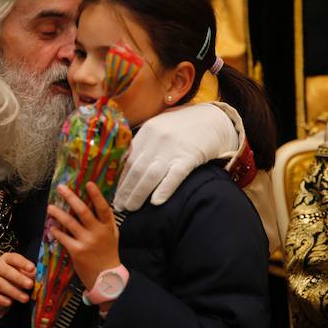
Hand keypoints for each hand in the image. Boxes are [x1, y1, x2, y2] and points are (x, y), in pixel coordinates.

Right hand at [0, 252, 34, 306]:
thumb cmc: (13, 275)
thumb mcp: (22, 272)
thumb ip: (29, 274)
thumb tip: (38, 275)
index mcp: (7, 258)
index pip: (14, 258)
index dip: (23, 263)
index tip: (32, 268)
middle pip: (6, 271)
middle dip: (19, 278)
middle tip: (30, 285)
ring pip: (0, 284)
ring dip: (14, 292)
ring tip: (25, 298)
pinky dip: (1, 299)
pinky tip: (9, 303)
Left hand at [47, 182, 119, 289]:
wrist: (106, 277)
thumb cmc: (108, 253)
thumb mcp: (113, 235)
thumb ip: (106, 221)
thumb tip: (98, 203)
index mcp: (107, 227)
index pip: (103, 208)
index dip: (96, 195)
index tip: (88, 183)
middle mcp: (98, 232)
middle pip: (83, 211)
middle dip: (71, 198)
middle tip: (60, 188)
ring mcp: (87, 242)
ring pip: (70, 223)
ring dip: (58, 213)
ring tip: (49, 207)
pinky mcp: (77, 252)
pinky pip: (63, 238)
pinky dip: (56, 232)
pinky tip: (51, 227)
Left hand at [113, 102, 240, 210]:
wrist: (215, 119)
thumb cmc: (186, 125)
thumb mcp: (161, 126)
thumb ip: (145, 142)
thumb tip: (125, 162)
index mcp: (147, 130)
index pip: (128, 159)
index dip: (120, 178)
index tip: (113, 192)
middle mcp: (157, 138)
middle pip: (136, 169)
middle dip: (125, 190)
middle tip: (118, 206)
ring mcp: (173, 147)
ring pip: (151, 175)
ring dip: (138, 193)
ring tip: (131, 208)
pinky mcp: (190, 156)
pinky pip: (175, 175)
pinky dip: (164, 189)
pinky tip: (156, 202)